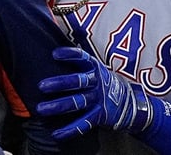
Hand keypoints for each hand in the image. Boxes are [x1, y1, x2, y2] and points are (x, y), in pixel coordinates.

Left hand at [36, 47, 153, 138]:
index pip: (82, 58)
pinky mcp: (100, 115)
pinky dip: (70, 130)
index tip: (54, 54)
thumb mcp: (94, 67)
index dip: (69, 55)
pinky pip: (84, 123)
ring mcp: (98, 99)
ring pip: (77, 102)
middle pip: (78, 81)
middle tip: (41, 86)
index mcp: (94, 67)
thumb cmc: (102, 82)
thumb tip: (62, 36)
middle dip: (59, 83)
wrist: (129, 102)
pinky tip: (56, 134)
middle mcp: (96, 82)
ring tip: (41, 109)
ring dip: (58, 106)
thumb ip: (77, 59)